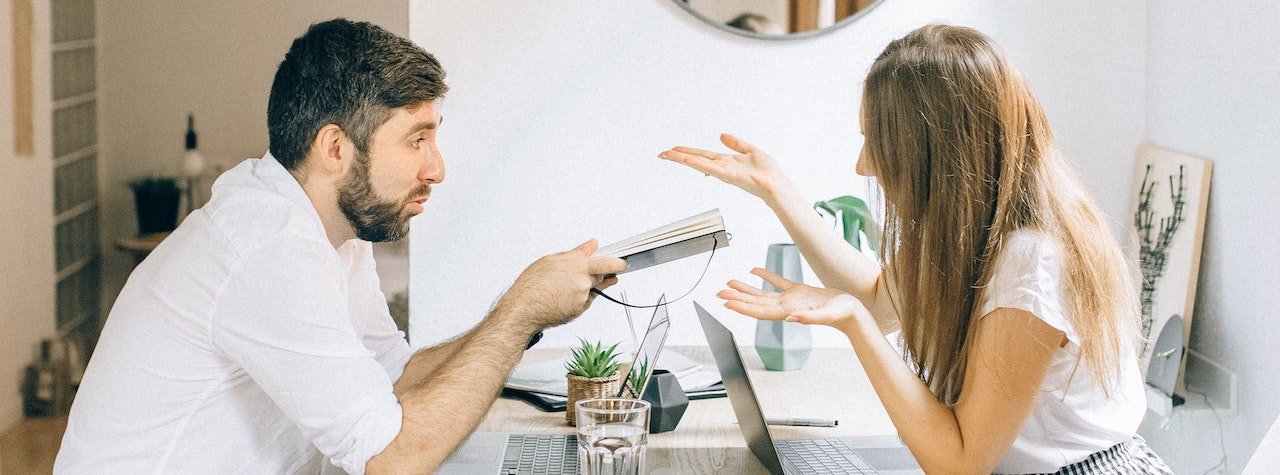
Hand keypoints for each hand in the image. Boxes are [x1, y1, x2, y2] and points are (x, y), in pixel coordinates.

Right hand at [499, 239, 626, 331]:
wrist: (523, 310)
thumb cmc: (532, 285)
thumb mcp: (552, 261)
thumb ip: (576, 253)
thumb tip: (591, 245)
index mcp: (578, 266)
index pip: (607, 263)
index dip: (619, 263)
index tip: (624, 263)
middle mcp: (583, 283)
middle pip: (600, 275)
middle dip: (597, 273)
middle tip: (577, 275)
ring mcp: (582, 298)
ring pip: (592, 288)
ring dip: (584, 286)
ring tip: (561, 287)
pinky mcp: (579, 310)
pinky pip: (586, 300)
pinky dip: (579, 297)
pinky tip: (562, 296)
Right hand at [659, 133, 792, 200]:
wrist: (775, 183)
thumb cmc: (768, 171)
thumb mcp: (751, 150)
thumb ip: (736, 143)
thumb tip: (722, 135)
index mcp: (726, 161)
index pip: (703, 155)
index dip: (688, 151)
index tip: (674, 149)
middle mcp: (721, 167)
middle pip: (696, 159)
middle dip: (678, 156)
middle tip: (662, 154)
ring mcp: (723, 171)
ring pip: (698, 163)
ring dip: (681, 159)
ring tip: (666, 155)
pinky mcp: (727, 175)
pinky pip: (709, 167)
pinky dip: (697, 163)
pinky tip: (686, 159)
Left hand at [716, 267, 869, 330]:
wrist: (853, 313)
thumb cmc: (843, 315)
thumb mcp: (826, 315)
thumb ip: (809, 318)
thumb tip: (791, 318)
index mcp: (789, 312)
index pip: (759, 311)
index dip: (742, 307)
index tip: (727, 303)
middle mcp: (786, 307)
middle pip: (755, 303)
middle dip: (736, 298)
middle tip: (718, 293)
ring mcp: (791, 299)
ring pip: (763, 293)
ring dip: (745, 289)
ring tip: (729, 283)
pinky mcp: (799, 291)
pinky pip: (778, 283)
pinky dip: (766, 276)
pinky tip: (754, 271)